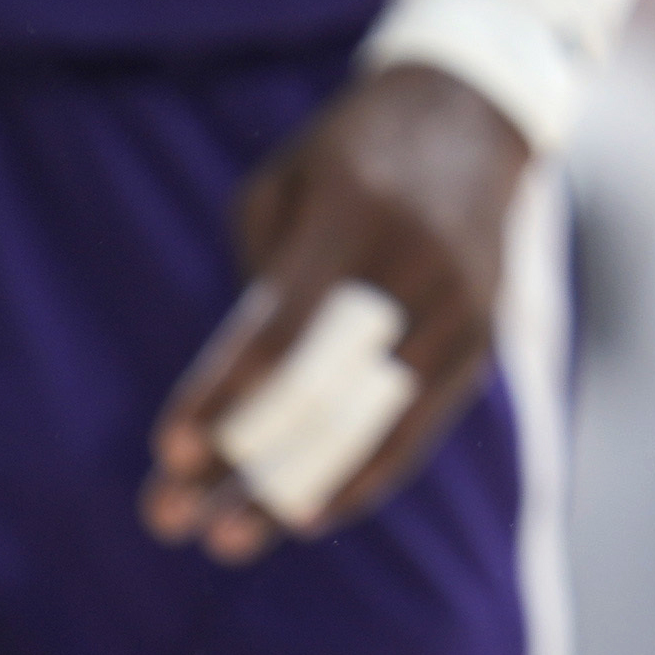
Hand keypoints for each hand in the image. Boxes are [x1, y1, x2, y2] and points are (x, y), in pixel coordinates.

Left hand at [143, 63, 528, 561]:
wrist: (474, 112)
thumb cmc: (349, 153)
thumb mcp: (284, 183)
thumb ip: (260, 283)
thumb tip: (240, 399)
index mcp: (357, 210)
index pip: (282, 327)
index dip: (224, 395)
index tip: (168, 451)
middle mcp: (420, 261)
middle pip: (325, 390)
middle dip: (244, 464)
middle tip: (171, 521)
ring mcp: (463, 302)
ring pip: (375, 420)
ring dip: (296, 488)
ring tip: (228, 542)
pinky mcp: (485, 333)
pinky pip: (422, 422)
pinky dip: (366, 474)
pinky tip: (309, 514)